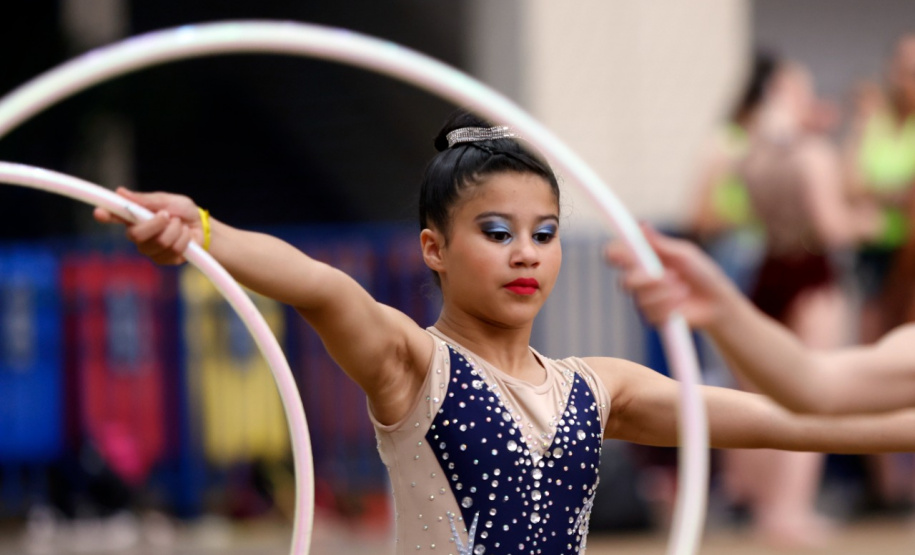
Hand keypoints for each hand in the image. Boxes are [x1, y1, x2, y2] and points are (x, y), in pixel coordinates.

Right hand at [93, 187, 202, 264]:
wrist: (202, 226)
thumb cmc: (182, 211)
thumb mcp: (167, 200)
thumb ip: (146, 200)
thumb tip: (121, 191)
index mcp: (135, 217)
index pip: (115, 216)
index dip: (106, 215)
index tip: (99, 213)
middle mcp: (138, 234)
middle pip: (135, 235)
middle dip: (156, 224)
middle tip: (167, 215)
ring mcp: (149, 249)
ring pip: (160, 242)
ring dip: (176, 230)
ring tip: (179, 225)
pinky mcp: (163, 260)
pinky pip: (173, 251)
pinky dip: (184, 239)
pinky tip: (184, 236)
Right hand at [604, 225, 736, 328]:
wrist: (716, 301)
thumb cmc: (702, 272)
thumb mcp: (684, 253)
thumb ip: (661, 243)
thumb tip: (642, 225)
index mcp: (643, 259)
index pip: (616, 255)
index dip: (613, 254)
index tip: (621, 254)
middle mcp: (639, 280)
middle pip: (624, 282)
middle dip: (647, 280)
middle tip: (669, 275)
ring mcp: (644, 299)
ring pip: (641, 299)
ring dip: (666, 293)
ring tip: (683, 289)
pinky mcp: (652, 317)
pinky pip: (651, 314)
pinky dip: (670, 306)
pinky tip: (681, 303)